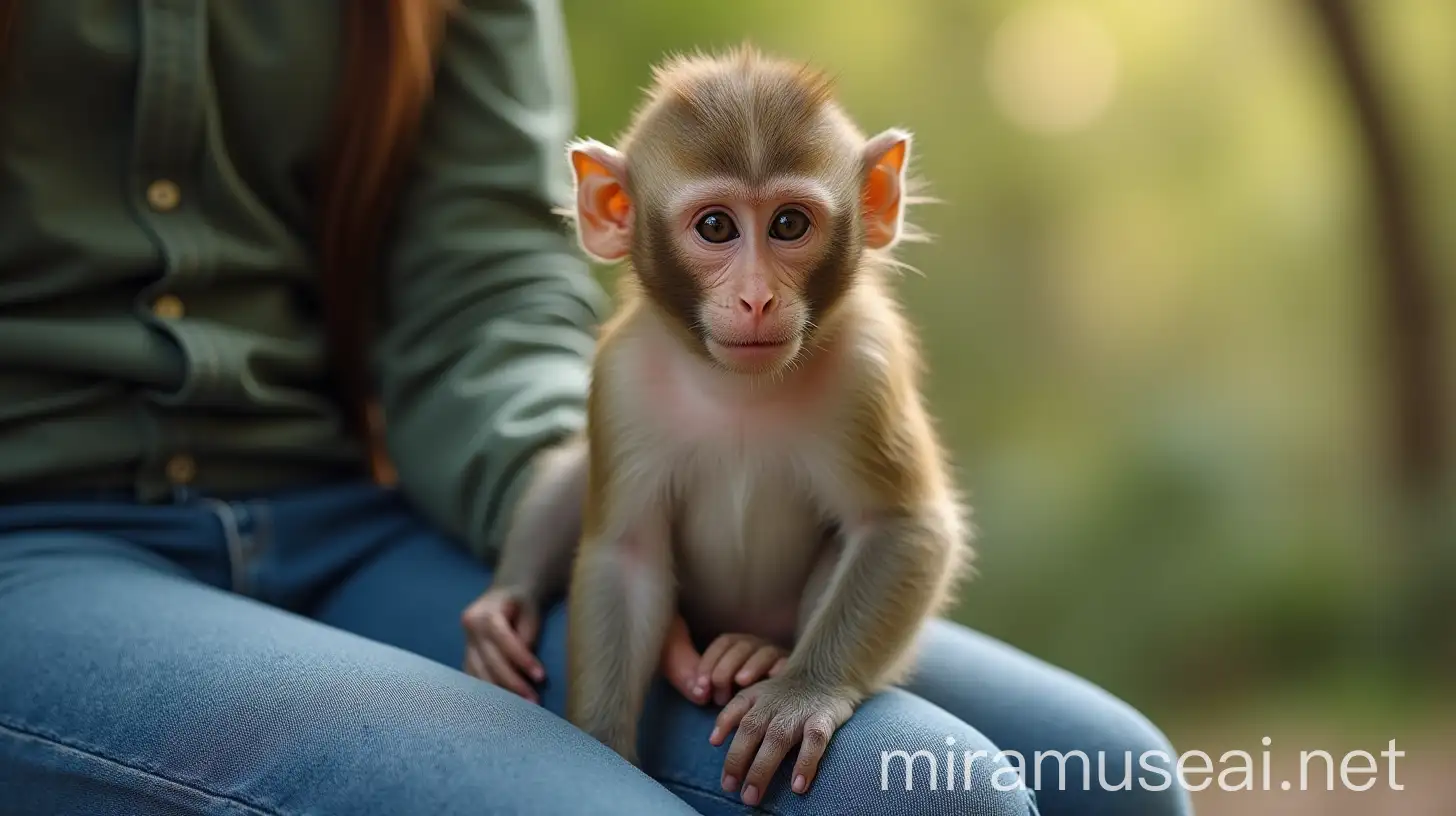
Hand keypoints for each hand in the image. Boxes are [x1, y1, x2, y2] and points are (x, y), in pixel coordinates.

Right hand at [461, 584, 546, 703]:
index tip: (540, 677)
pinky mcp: (466, 656)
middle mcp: (470, 628)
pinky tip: (500, 706)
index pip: (503, 639)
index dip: (521, 659)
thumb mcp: (531, 610)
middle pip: (490, 660)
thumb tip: (524, 667)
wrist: (505, 593)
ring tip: (522, 708)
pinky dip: (487, 692)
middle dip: (513, 683)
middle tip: (534, 701)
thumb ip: (528, 635)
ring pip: (479, 673)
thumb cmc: (523, 601)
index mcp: (484, 613)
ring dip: (501, 693)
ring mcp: (465, 643)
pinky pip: (474, 677)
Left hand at [658, 617, 787, 705]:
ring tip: (741, 682)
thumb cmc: (744, 697)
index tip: (700, 688)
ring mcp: (778, 656)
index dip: (708, 662)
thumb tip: (697, 692)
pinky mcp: (794, 669)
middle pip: (742, 646)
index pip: (724, 643)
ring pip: (765, 652)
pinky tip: (772, 679)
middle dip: (726, 668)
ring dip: (752, 665)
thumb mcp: (719, 690)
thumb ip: (703, 686)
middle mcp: (758, 647)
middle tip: (719, 696)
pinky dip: (779, 668)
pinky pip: (788, 663)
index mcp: (739, 646)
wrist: (783, 704)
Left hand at [711, 676, 856, 804]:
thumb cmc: (788, 692)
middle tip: (730, 789)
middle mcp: (775, 703)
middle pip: (751, 730)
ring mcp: (799, 711)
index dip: (723, 725)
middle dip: (737, 760)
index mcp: (757, 696)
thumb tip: (714, 741)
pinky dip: (806, 762)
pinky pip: (814, 741)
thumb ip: (737, 713)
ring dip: (762, 768)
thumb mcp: (759, 693)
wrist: (830, 671)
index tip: (714, 745)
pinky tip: (797, 786)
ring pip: (777, 739)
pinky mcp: (824, 718)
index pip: (736, 710)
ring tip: (752, 795)